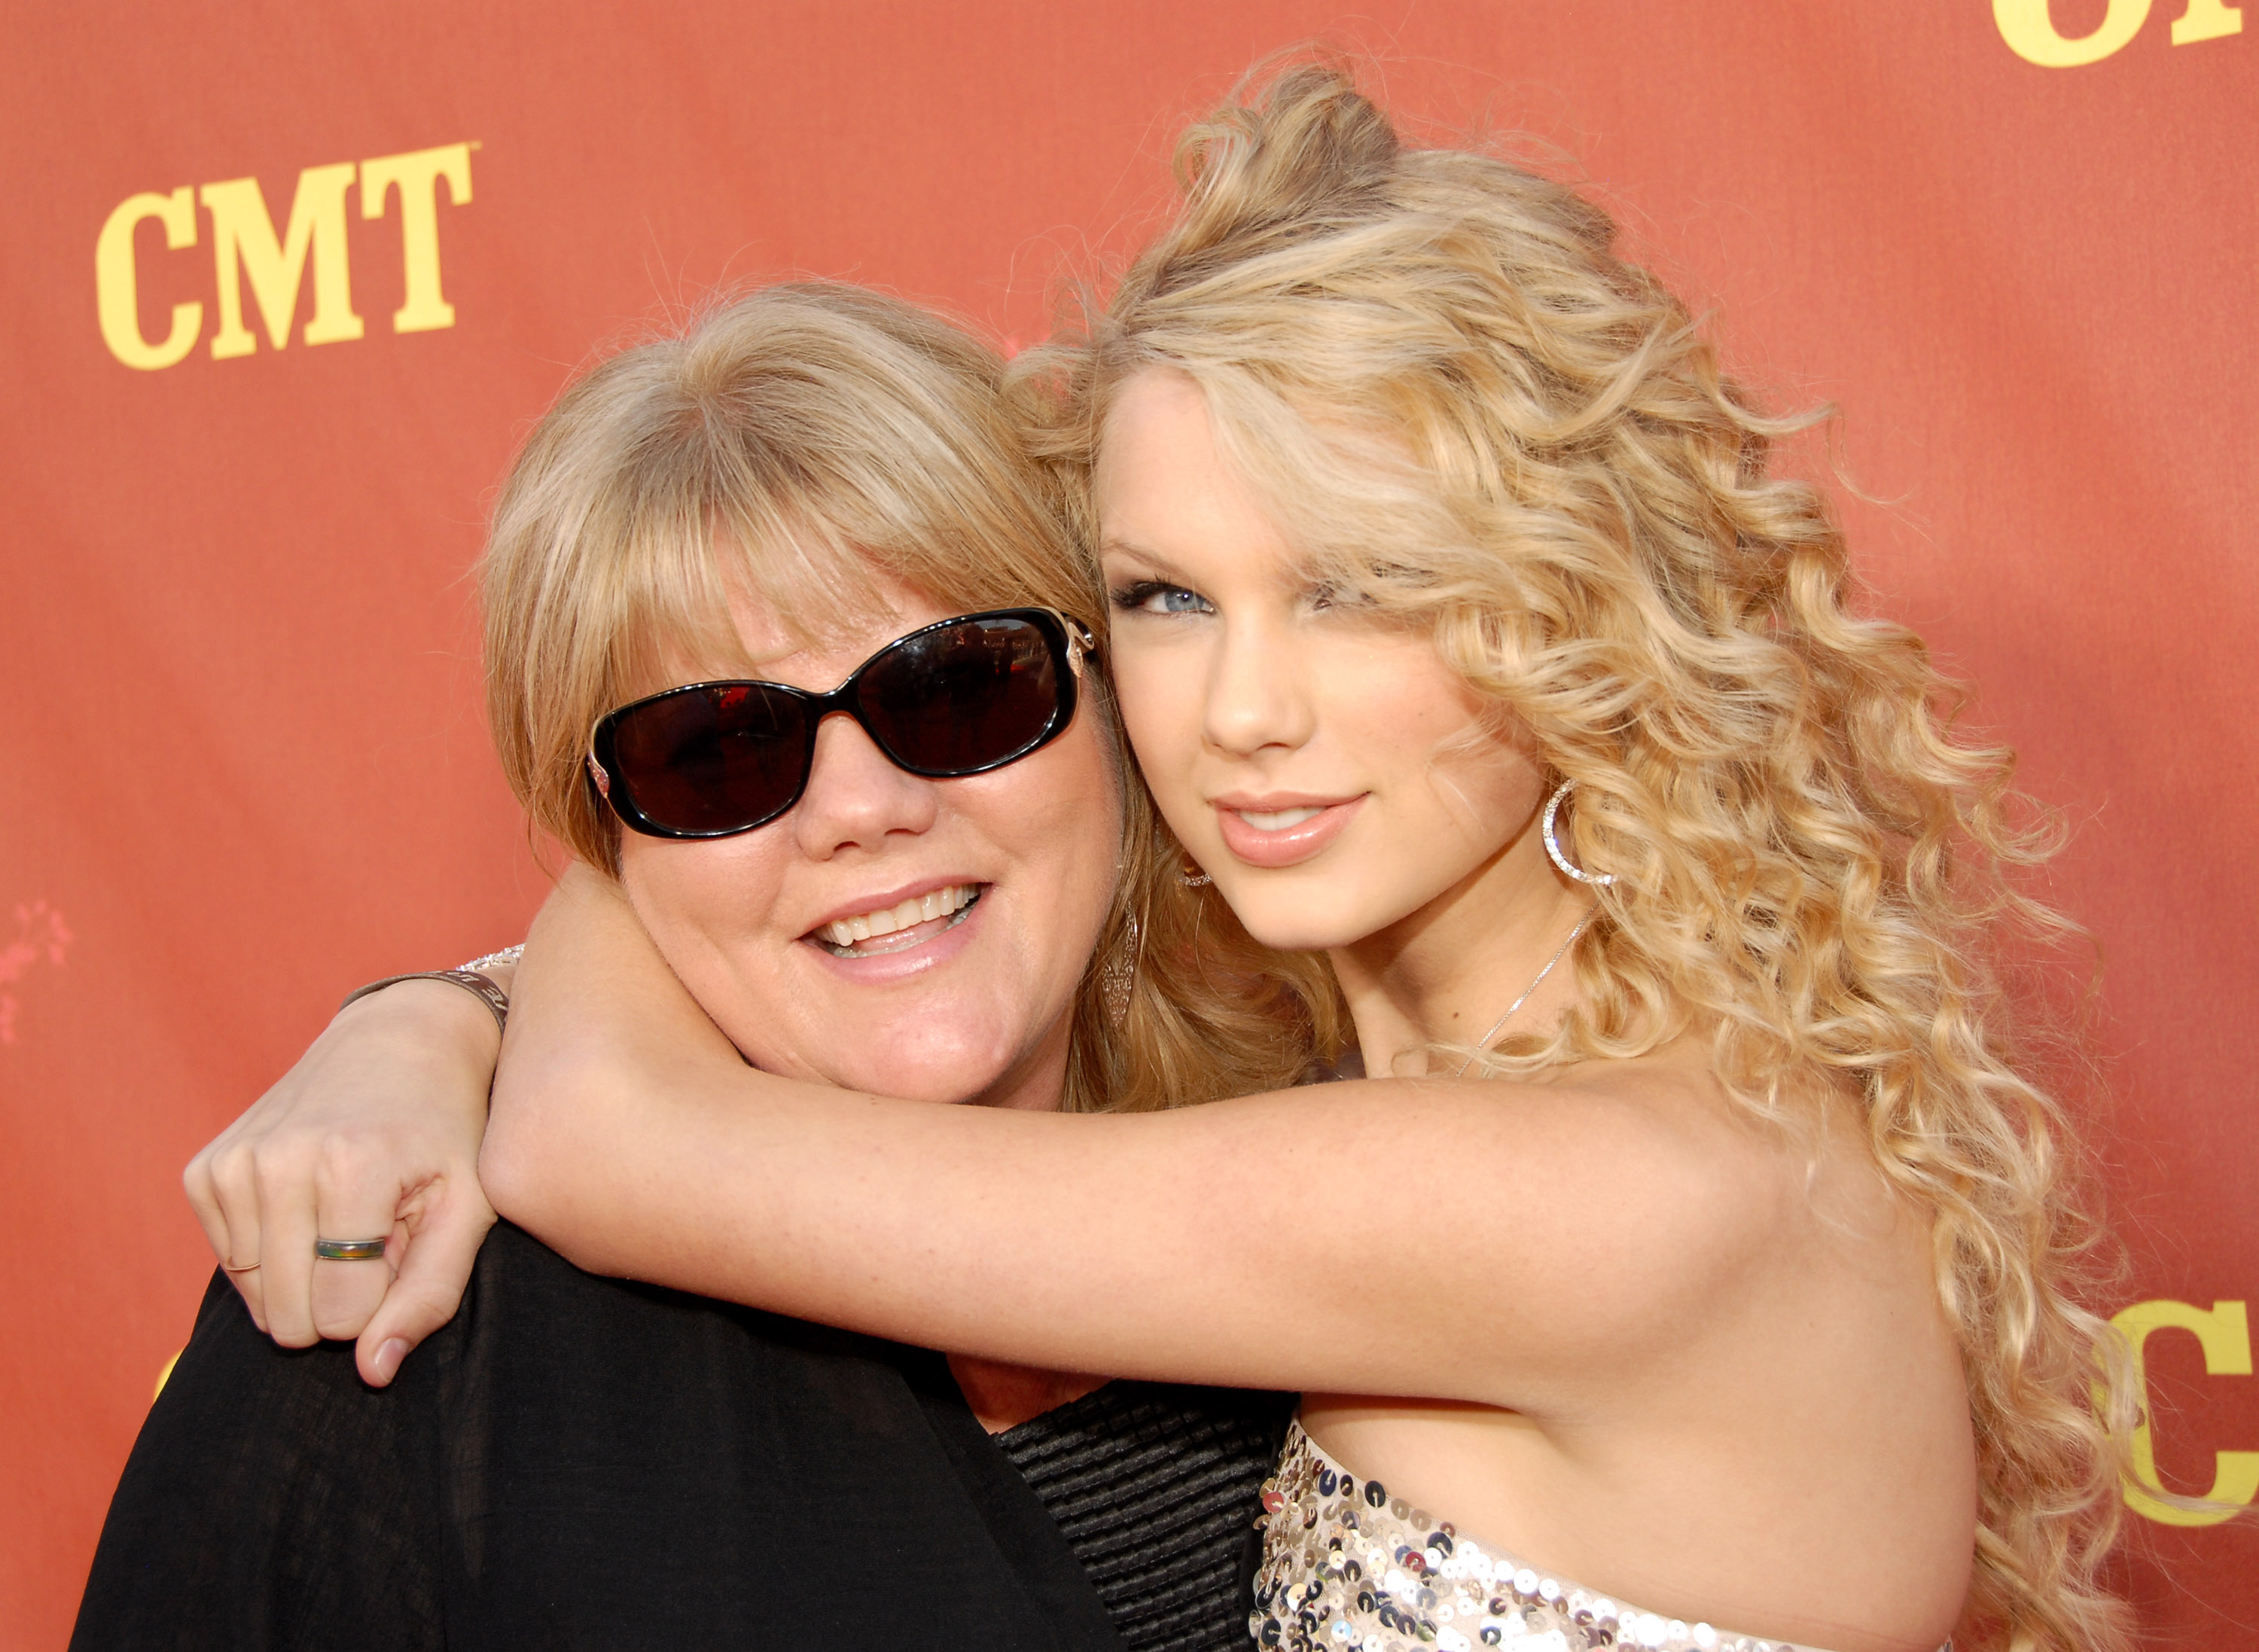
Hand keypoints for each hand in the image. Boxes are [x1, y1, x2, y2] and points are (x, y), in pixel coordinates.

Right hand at [183, 974, 505, 1384]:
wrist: (403, 1042)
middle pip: (289, 1317)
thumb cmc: (448, 1133)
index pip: (343, 1317)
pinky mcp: (205, 1170)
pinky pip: (232, 1265)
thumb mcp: (469, 1209)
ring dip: (307, 1276)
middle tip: (378, 1234)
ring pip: (256, 1299)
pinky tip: (311, 1206)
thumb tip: (371, 1373)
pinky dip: (275, 1254)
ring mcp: (232, 1163)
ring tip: (348, 1215)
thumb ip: (429, 1296)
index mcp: (351, 1167)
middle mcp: (279, 1161)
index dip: (382, 1302)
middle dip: (340, 1298)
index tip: (405, 1248)